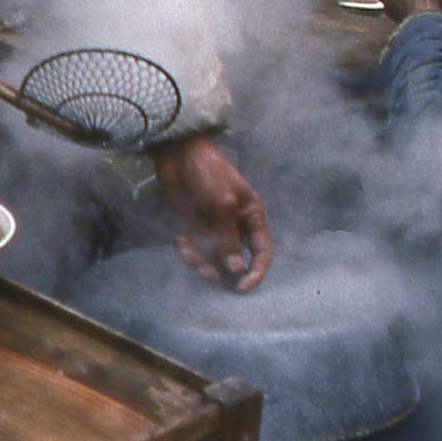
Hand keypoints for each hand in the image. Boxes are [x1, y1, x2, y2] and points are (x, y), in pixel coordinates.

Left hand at [154, 135, 272, 290]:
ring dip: (201, 262)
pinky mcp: (193, 226)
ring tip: (189, 254)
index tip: (241, 287)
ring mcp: (214, 227)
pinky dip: (187, 250)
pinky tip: (179, 240)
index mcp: (251, 216)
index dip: (256, 272)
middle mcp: (235, 225)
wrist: (178, 153)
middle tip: (207, 274)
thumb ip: (229, 237)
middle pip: (235, 260)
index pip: (262, 252)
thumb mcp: (222, 203)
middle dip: (222, 270)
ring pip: (212, 258)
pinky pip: (194, 248)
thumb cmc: (208, 173)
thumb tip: (235, 269)